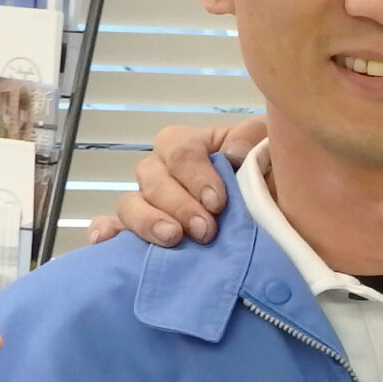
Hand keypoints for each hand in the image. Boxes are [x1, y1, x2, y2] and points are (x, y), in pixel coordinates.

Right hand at [85, 117, 267, 246]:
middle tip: (205, 230)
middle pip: (151, 177)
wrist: (278, 221)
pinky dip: (106, 233)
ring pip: (130, 203)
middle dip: (178, 204)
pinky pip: (112, 228)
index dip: (195, 174)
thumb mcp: (267, 150)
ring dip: (147, 221)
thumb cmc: (267, 180)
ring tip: (172, 239)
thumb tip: (232, 152)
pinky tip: (104, 242)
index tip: (217, 202)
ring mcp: (149, 203)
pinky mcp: (140, 232)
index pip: (179, 148)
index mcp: (191, 146)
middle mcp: (163, 172)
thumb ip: (252, 139)